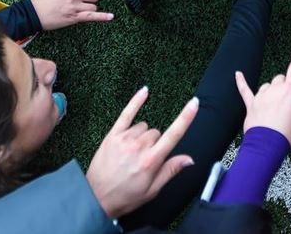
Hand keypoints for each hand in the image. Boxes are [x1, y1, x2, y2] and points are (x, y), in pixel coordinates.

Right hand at [31, 0, 116, 29]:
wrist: (35, 12)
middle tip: (84, 1)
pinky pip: (93, 16)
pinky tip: (111, 16)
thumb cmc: (45, 0)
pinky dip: (103, 17)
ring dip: (89, 8)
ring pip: (94, 6)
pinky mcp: (75, 17)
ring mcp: (76, 6)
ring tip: (78, 10)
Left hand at [86, 87, 198, 219]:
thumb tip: (189, 159)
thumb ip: (170, 171)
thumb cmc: (125, 196)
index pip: (174, 134)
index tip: (194, 103)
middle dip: (156, 143)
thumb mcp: (152, 190)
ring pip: (144, 127)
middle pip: (157, 133)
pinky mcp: (113, 135)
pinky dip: (136, 102)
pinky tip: (144, 91)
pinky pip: (126, 113)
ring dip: (143, 136)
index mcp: (151, 160)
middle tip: (145, 160)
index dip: (186, 118)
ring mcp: (125, 139)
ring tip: (133, 153)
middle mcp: (139, 146)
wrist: (96, 197)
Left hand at [235, 51, 290, 146]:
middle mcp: (276, 90)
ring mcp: (262, 97)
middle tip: (286, 98)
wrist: (267, 146)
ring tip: (274, 103)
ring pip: (266, 85)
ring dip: (270, 90)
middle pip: (279, 79)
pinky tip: (238, 74)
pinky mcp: (251, 105)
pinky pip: (245, 90)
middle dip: (284, 85)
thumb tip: (288, 111)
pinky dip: (241, 82)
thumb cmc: (285, 135)